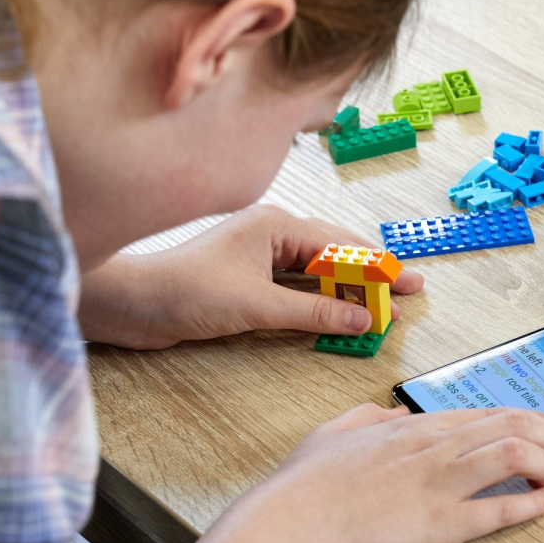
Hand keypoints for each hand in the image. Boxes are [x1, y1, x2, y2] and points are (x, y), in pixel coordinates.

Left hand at [79, 204, 423, 348]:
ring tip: (382, 304)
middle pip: (334, 255)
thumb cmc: (188, 291)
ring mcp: (262, 258)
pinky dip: (321, 301)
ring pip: (318, 272)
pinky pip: (298, 288)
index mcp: (276, 225)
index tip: (406, 283)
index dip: (377, 267)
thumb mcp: (259, 304)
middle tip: (407, 291)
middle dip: (371, 275)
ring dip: (348, 289)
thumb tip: (361, 317)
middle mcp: (272, 235)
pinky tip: (341, 312)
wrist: (135, 305)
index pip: (339, 246)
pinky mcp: (251, 280)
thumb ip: (314, 311)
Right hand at [148, 405, 543, 542]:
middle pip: (505, 427)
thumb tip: (388, 413)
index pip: (478, 414)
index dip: (517, 414)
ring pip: (512, 456)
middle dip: (543, 428)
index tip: (539, 417)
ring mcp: (442, 483)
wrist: (297, 519)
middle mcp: (434, 448)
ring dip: (543, 460)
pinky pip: (499, 508)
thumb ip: (366, 417)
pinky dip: (530, 503)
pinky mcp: (444, 522)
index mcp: (411, 428)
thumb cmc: (309, 480)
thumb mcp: (335, 431)